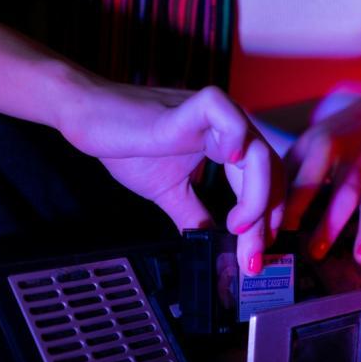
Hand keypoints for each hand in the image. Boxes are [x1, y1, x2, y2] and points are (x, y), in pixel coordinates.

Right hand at [61, 80, 285, 274]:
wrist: (89, 117)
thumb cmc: (125, 145)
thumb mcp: (168, 192)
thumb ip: (194, 216)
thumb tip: (211, 247)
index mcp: (226, 145)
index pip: (264, 182)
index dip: (266, 220)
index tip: (255, 256)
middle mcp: (228, 129)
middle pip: (271, 171)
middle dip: (266, 220)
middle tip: (251, 255)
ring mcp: (214, 116)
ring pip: (258, 152)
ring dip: (256, 195)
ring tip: (237, 224)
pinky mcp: (192, 105)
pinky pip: (229, 117)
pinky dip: (237, 139)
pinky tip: (230, 162)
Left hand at [282, 98, 360, 265]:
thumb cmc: (327, 142)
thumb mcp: (304, 148)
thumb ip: (287, 178)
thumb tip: (262, 217)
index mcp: (325, 146)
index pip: (308, 180)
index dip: (295, 206)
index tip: (282, 231)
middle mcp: (354, 158)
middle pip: (346, 193)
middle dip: (331, 224)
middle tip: (315, 253)